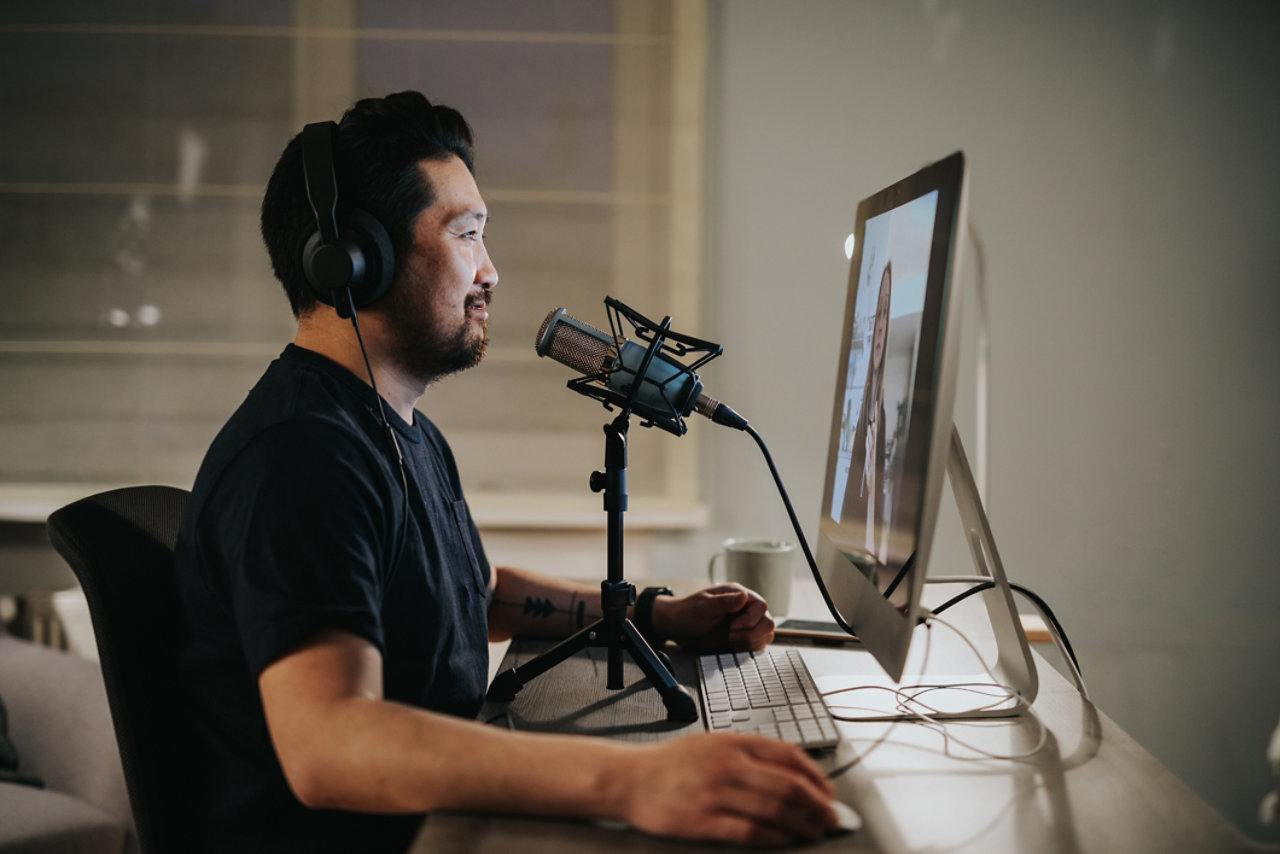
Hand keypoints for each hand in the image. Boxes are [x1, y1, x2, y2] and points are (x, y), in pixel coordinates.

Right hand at [614, 732, 838, 846]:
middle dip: (817, 804)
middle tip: (831, 817)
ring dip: (801, 824)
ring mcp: (715, 793)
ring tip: (813, 832)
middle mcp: (727, 764)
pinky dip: (773, 837)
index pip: (788, 755)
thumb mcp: (712, 743)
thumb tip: (792, 770)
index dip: (816, 776)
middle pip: (787, 785)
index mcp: (732, 742)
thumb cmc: (672, 763)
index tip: (828, 792)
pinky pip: (748, 831)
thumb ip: (748, 752)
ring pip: (773, 809)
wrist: (629, 778)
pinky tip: (784, 841)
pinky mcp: (702, 821)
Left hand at [651, 583, 773, 652]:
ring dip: (751, 642)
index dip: (751, 619)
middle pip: (768, 622)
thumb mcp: (703, 606)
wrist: (677, 627)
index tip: (732, 626)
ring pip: (766, 634)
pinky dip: (749, 648)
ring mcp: (746, 624)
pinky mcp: (742, 637)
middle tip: (731, 636)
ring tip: (731, 641)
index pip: (761, 606)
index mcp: (738, 595)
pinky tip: (734, 646)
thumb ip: (724, 602)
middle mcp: (745, 608)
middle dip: (752, 633)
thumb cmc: (687, 612)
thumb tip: (744, 596)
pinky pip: (758, 644)